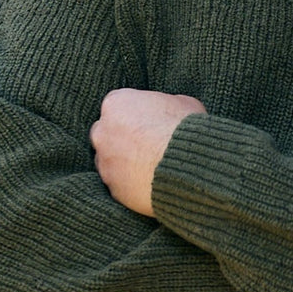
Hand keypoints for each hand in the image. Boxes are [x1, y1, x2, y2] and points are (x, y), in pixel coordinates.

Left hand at [90, 89, 206, 216]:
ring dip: (123, 162)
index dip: (134, 114)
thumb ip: (164, 105)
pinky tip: (151, 183)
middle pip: (105, 133)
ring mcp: (105, 162)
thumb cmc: (186, 130)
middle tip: (145, 144)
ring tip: (150, 167)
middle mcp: (103, 132)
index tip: (147, 122)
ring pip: (108, 161)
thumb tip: (167, 113)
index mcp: (116, 104)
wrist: (189, 167)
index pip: (116, 105)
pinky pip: (119, 185)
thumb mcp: (183, 103)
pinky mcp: (113, 188)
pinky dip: (131, 184)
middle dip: (120, 138)